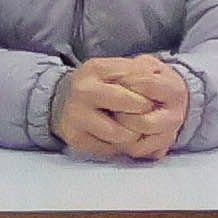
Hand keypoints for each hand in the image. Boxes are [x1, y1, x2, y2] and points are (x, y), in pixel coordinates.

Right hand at [53, 57, 185, 160]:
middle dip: (142, 115)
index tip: (152, 101)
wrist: (63, 100)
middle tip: (145, 117)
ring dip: (132, 134)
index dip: (149, 95)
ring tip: (133, 129)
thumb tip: (155, 80)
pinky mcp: (76, 138)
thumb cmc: (98, 85)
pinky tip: (118, 137)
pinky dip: (118, 146)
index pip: (135, 83)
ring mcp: (77, 116)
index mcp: (96, 69)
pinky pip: (108, 149)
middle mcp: (83, 91)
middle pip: (128, 108)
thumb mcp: (114, 69)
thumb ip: (137, 71)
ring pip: (120, 134)